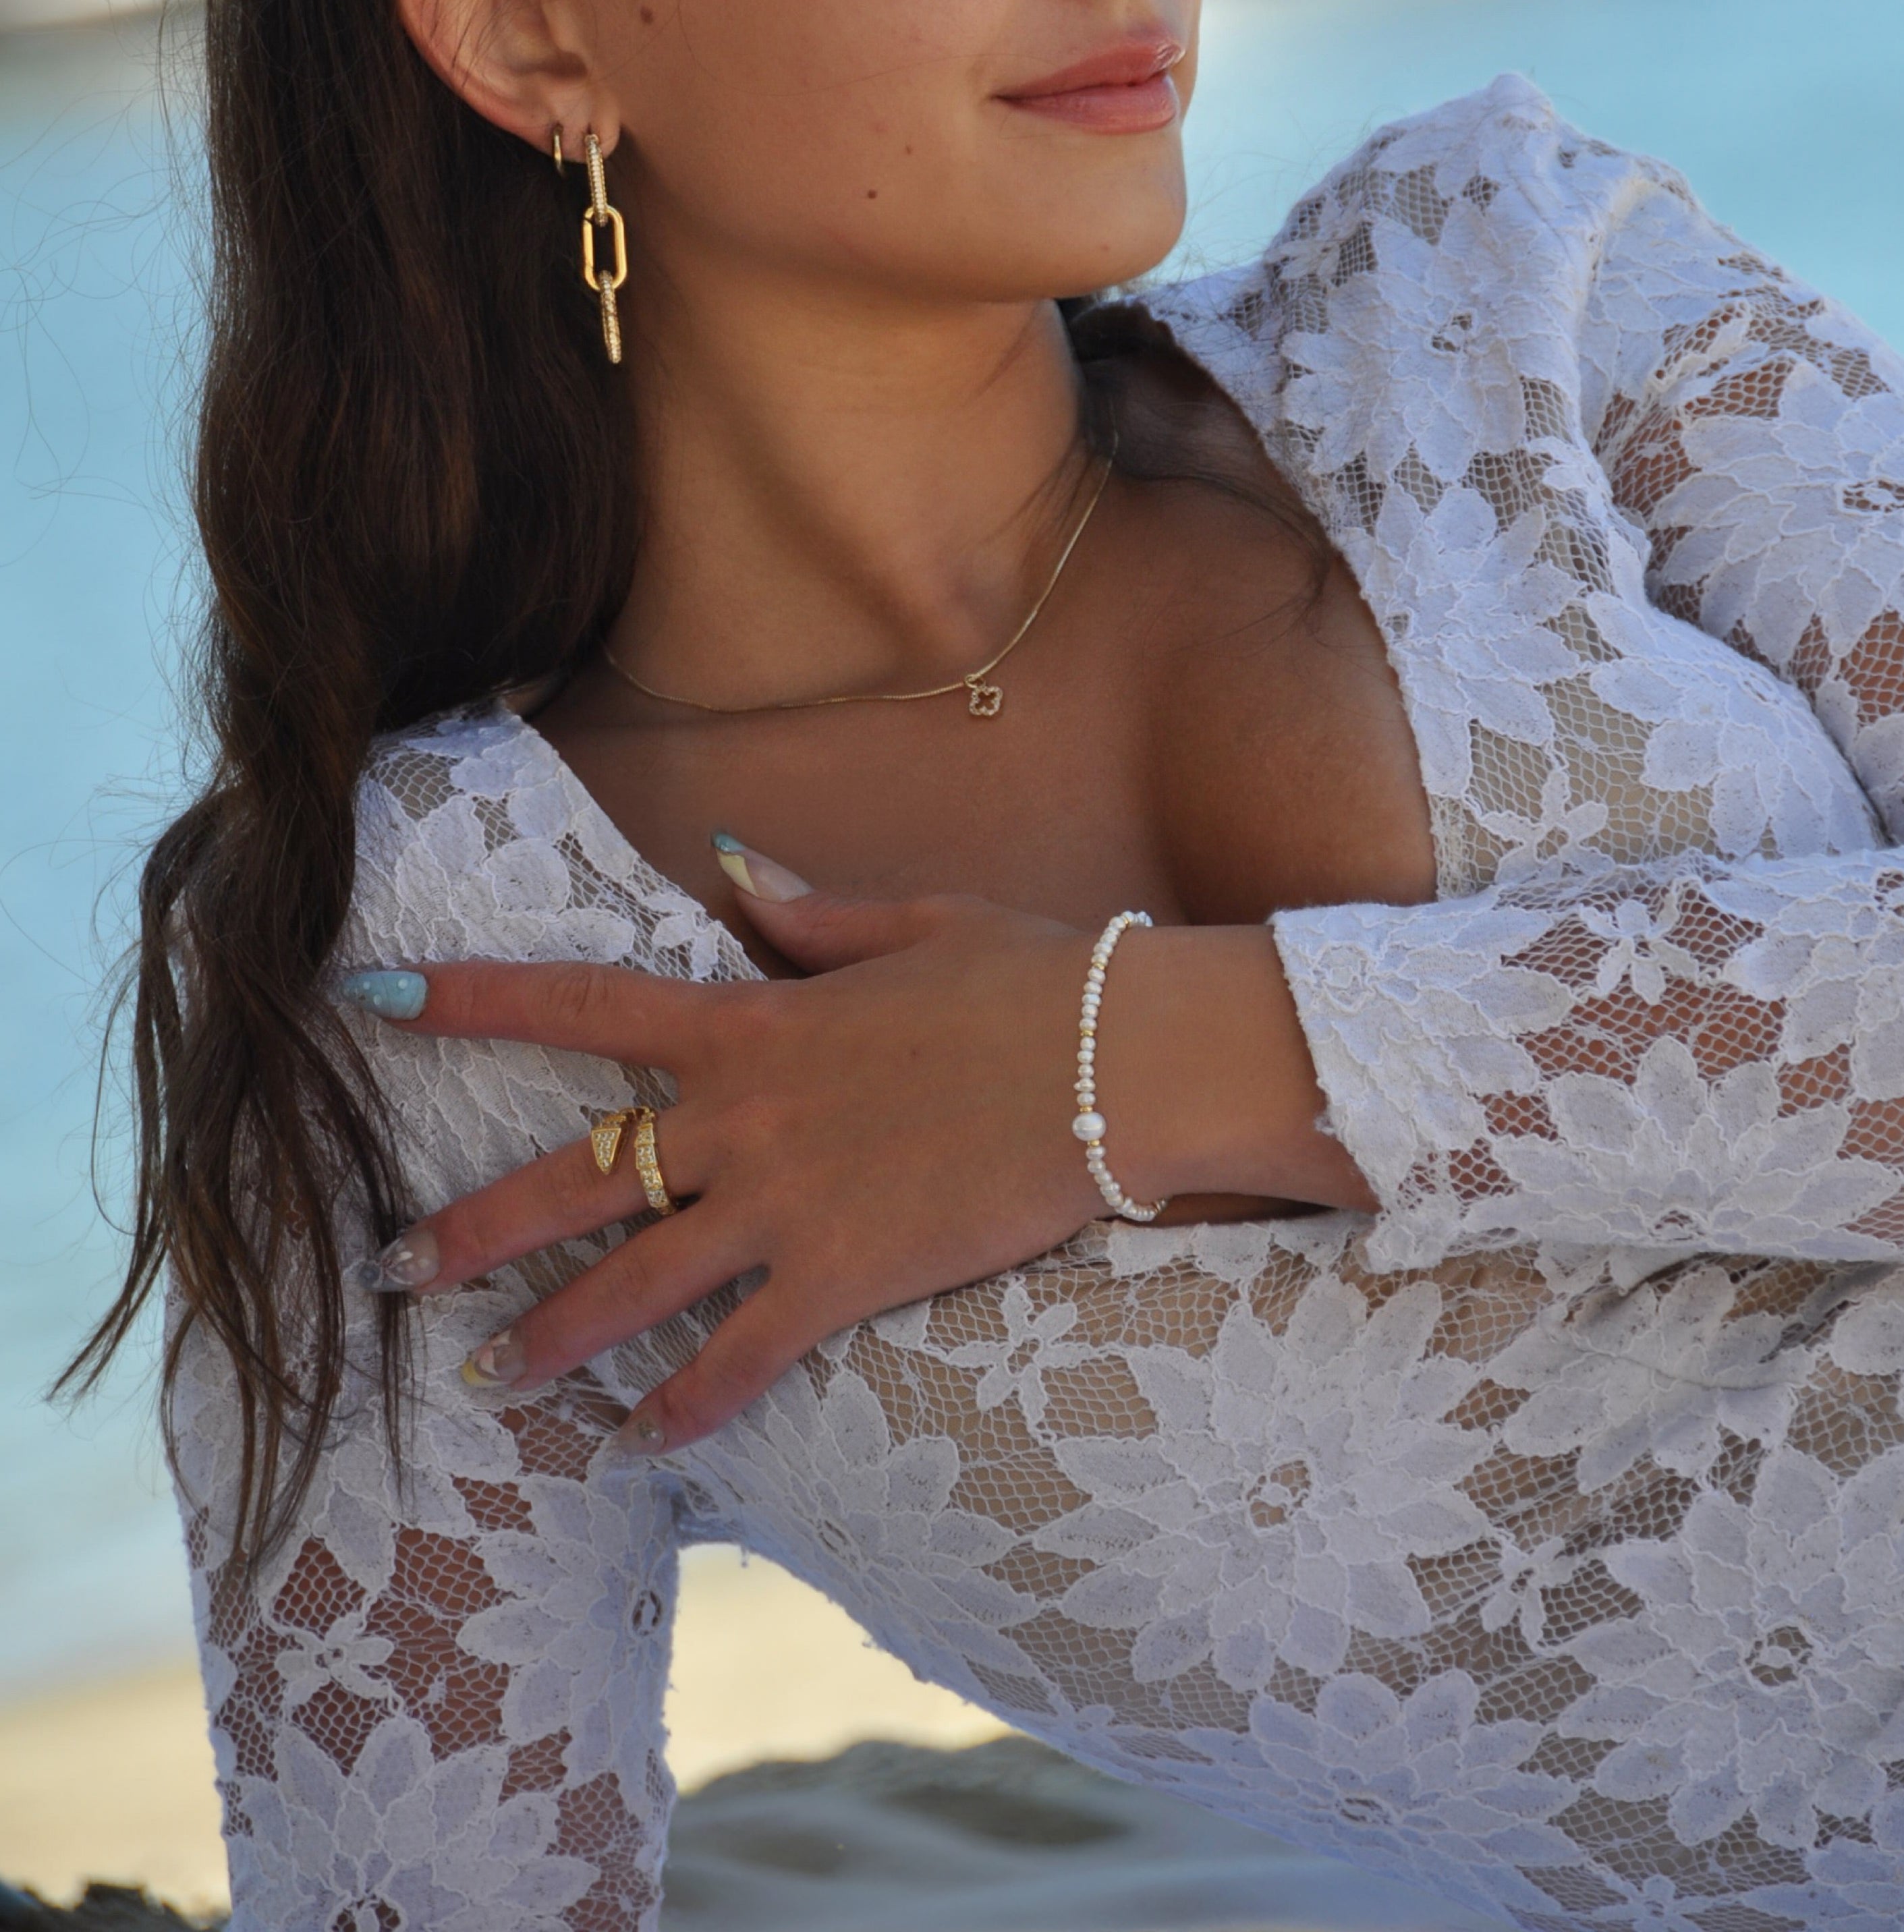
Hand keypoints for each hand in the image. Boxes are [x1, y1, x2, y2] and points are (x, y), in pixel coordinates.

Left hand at [343, 859, 1368, 1453]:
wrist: (1124, 1059)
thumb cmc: (1034, 976)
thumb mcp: (911, 922)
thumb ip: (804, 907)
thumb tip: (728, 860)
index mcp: (752, 1019)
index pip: (578, 1002)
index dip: (467, 997)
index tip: (371, 991)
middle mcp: (746, 1116)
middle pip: (576, 1172)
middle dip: (474, 1225)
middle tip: (390, 1265)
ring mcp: (790, 1203)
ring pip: (634, 1285)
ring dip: (550, 1338)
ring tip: (484, 1380)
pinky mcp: (847, 1278)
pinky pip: (743, 1360)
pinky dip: (684, 1411)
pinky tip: (635, 1451)